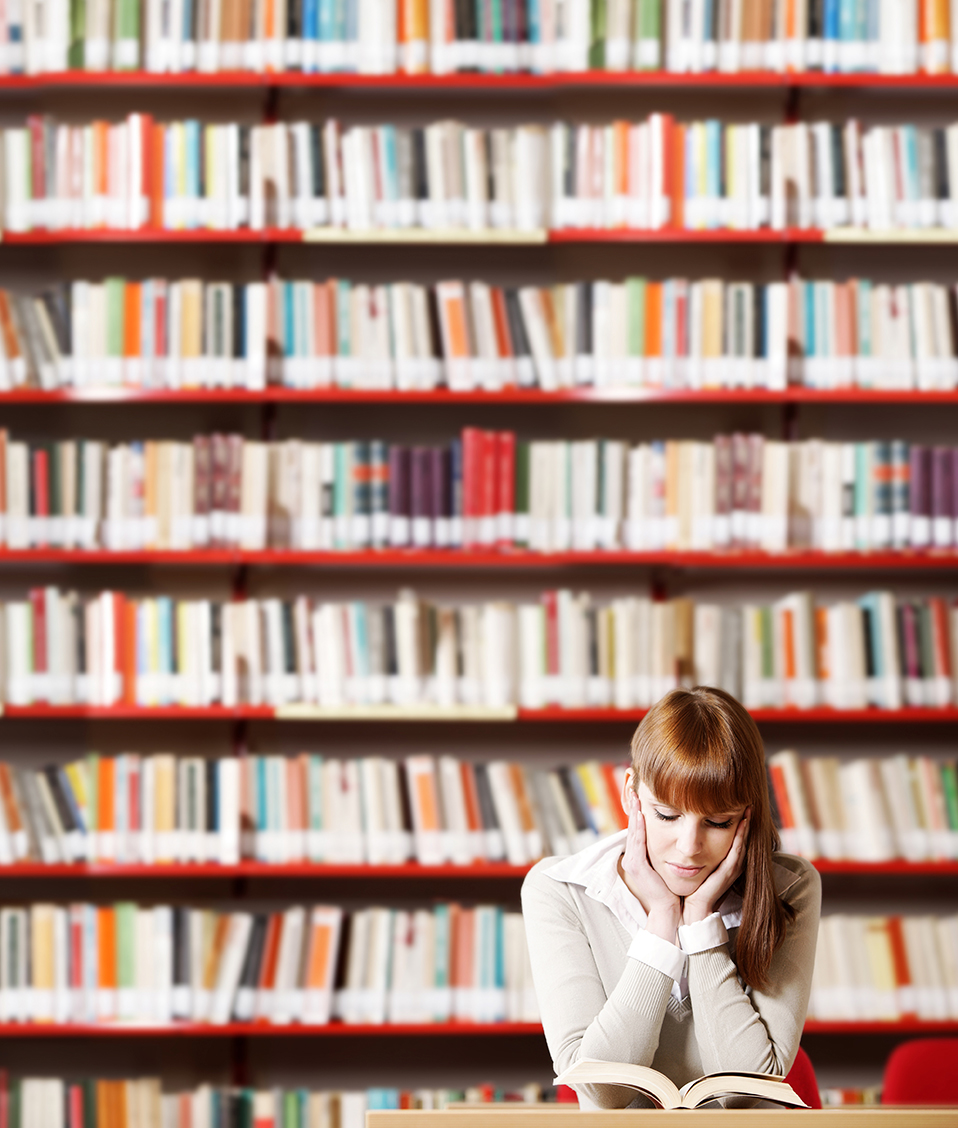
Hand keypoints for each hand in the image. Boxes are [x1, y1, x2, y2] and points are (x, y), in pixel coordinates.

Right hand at [618, 790, 681, 942]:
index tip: (641, 793)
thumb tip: (674, 836)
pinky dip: (638, 827)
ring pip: (633, 831)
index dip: (638, 811)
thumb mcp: (667, 866)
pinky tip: (641, 815)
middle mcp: (632, 858)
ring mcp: (632, 862)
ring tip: (636, 795)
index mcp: (639, 857)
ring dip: (634, 812)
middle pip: (633, 826)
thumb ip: (666, 852)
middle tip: (634, 786)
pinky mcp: (636, 867)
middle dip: (633, 806)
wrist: (670, 912)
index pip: (638, 829)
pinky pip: (636, 843)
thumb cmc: (672, 890)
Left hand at [682, 808, 749, 926]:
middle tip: (748, 805)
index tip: (740, 807)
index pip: (736, 839)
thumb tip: (692, 835)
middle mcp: (733, 864)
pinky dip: (740, 838)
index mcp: (727, 862)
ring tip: (748, 811)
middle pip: (742, 839)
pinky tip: (742, 826)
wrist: (695, 907)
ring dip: (746, 827)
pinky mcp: (728, 872)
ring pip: (742, 843)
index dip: (740, 824)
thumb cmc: (695, 886)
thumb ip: (702, 852)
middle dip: (746, 822)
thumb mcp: (700, 864)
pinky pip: (736, 851)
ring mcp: (732, 868)